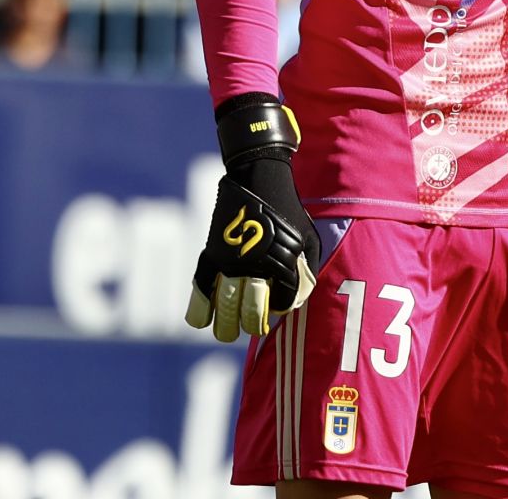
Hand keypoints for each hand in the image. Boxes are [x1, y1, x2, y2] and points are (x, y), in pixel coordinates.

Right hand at [185, 98, 320, 341]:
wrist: (258, 178)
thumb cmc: (288, 211)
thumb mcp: (308, 239)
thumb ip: (305, 271)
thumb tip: (294, 301)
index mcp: (283, 262)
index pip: (281, 303)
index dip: (279, 309)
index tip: (277, 306)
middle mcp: (255, 265)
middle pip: (250, 313)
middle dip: (252, 324)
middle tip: (253, 324)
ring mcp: (231, 260)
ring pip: (224, 307)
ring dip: (226, 325)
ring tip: (228, 329)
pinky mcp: (211, 253)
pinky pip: (200, 288)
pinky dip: (198, 309)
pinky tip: (203, 319)